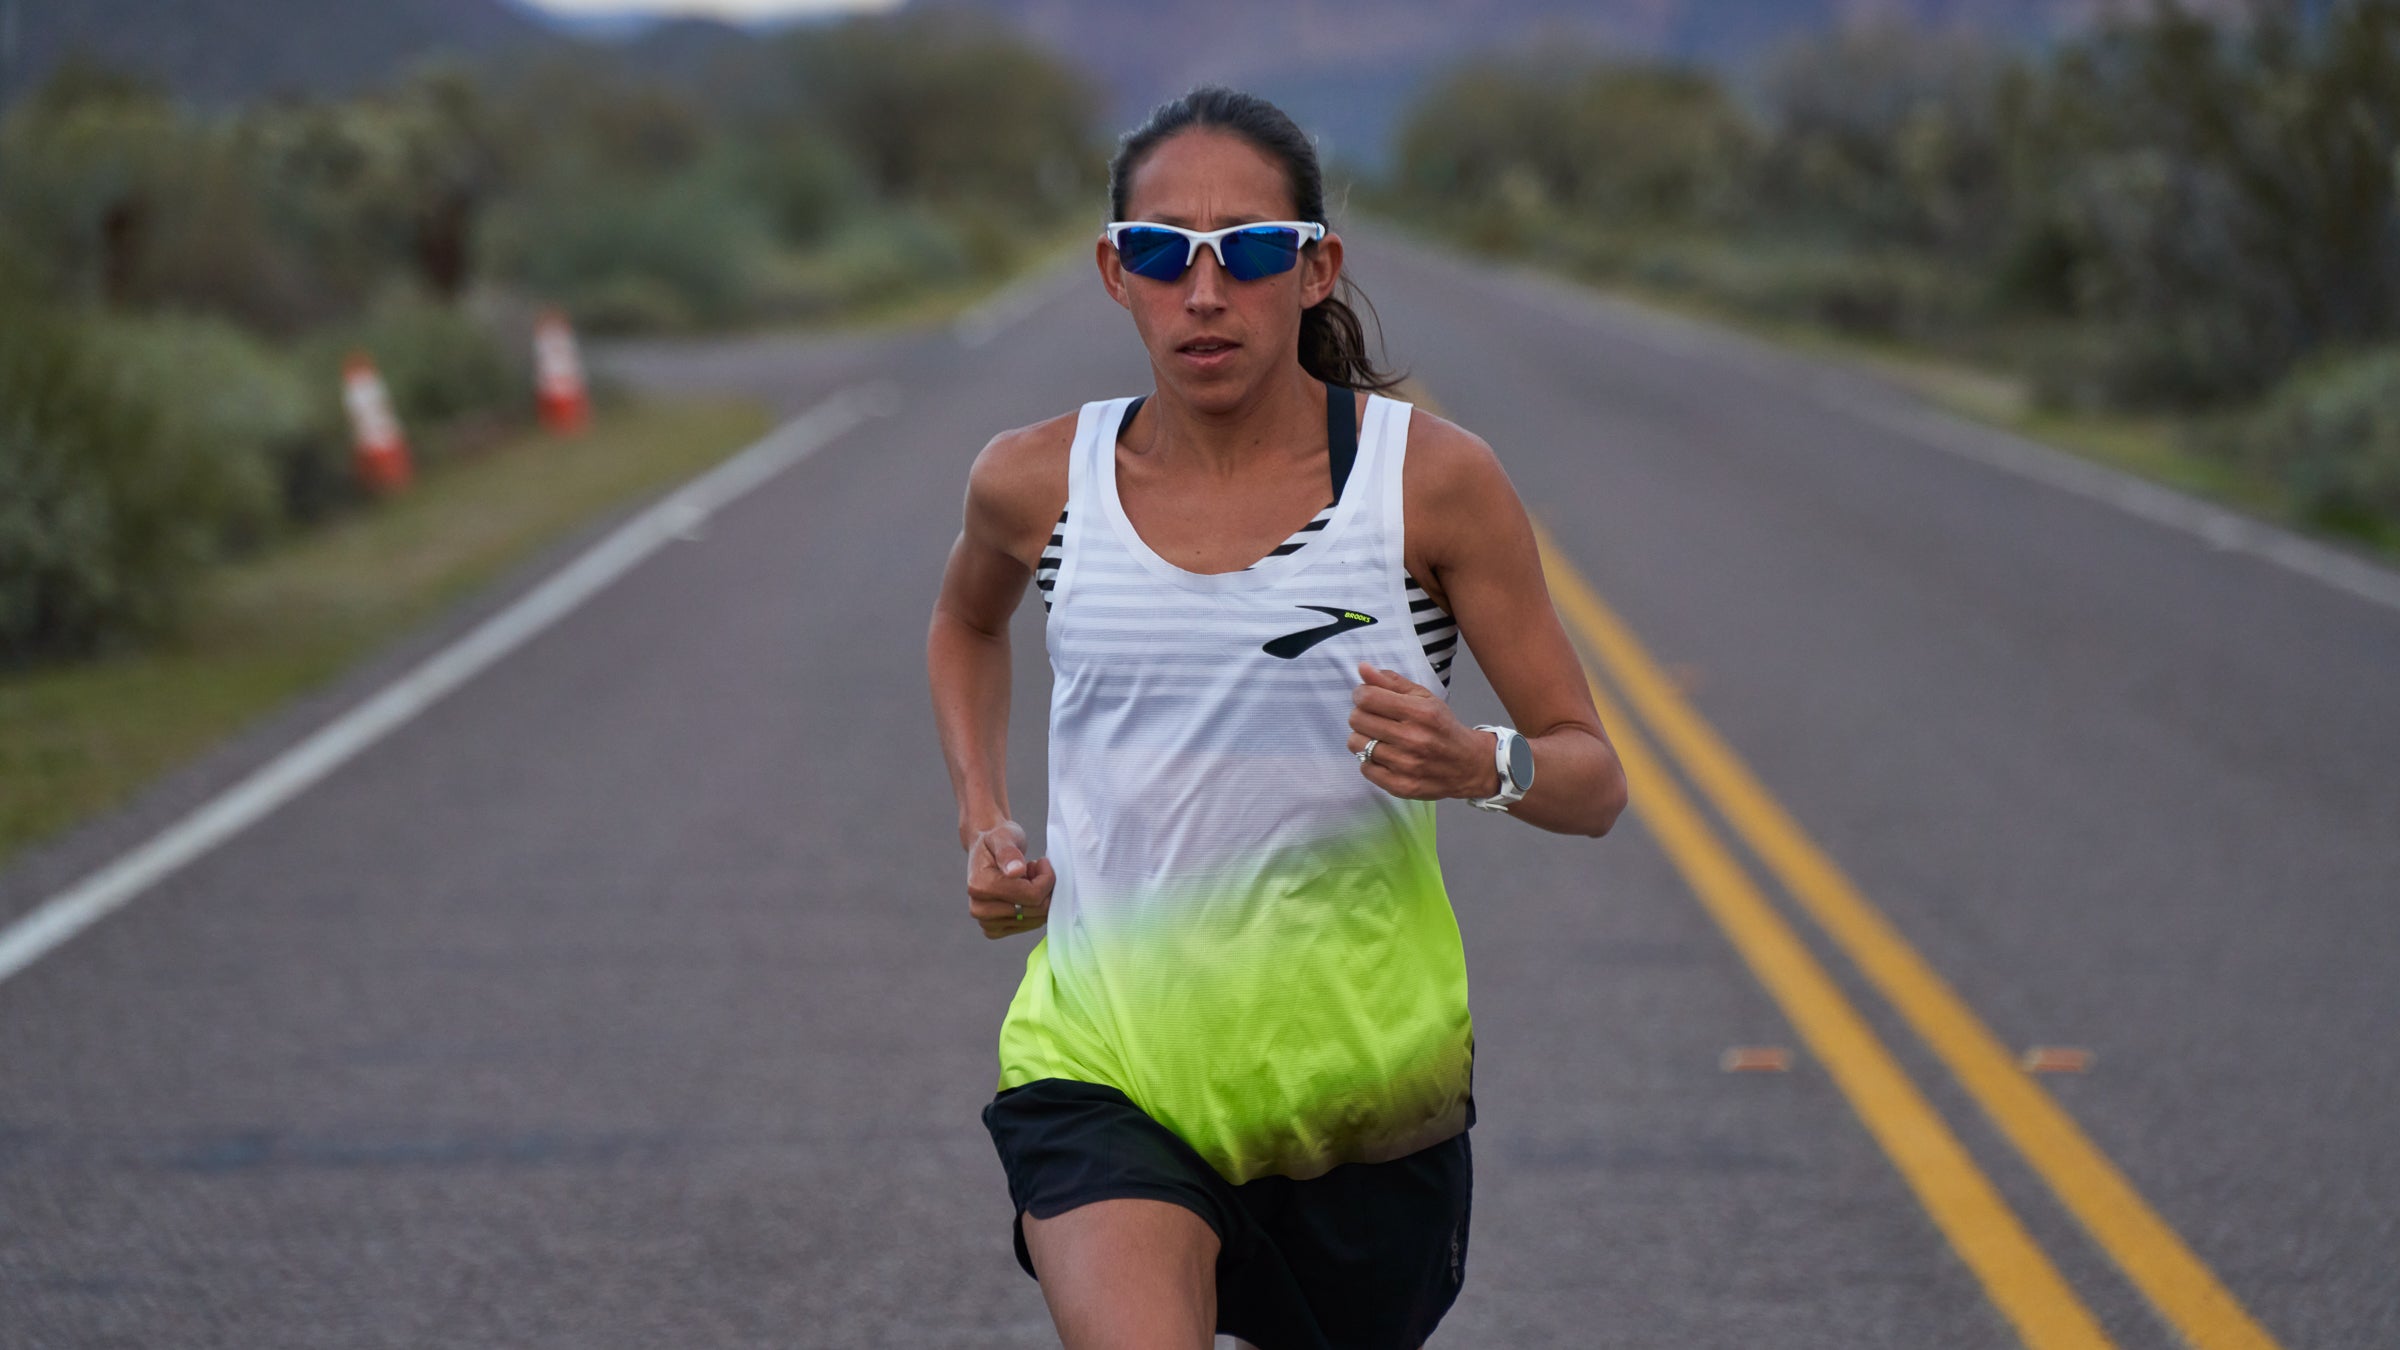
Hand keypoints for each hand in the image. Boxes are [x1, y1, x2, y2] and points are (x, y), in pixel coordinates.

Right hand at [965, 819, 1055, 938]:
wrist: (986, 849)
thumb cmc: (997, 840)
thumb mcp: (1004, 836)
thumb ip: (1009, 853)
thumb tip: (1015, 871)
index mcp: (980, 886)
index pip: (1031, 895)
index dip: (1046, 879)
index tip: (1042, 862)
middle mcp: (979, 909)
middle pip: (1035, 911)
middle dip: (1044, 889)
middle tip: (1034, 870)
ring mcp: (986, 923)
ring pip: (1035, 920)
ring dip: (1040, 899)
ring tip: (1028, 879)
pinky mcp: (994, 930)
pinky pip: (1028, 926)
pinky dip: (1033, 910)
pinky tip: (1025, 893)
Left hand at [1346, 662, 1500, 800]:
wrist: (1469, 765)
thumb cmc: (1443, 727)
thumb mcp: (1424, 698)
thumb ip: (1392, 682)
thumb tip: (1362, 668)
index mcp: (1420, 712)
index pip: (1368, 698)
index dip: (1361, 694)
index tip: (1366, 697)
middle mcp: (1412, 739)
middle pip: (1357, 719)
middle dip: (1361, 714)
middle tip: (1375, 718)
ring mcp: (1406, 765)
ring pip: (1356, 744)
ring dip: (1364, 738)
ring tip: (1379, 737)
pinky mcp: (1400, 785)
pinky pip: (1364, 768)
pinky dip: (1370, 760)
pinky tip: (1385, 756)